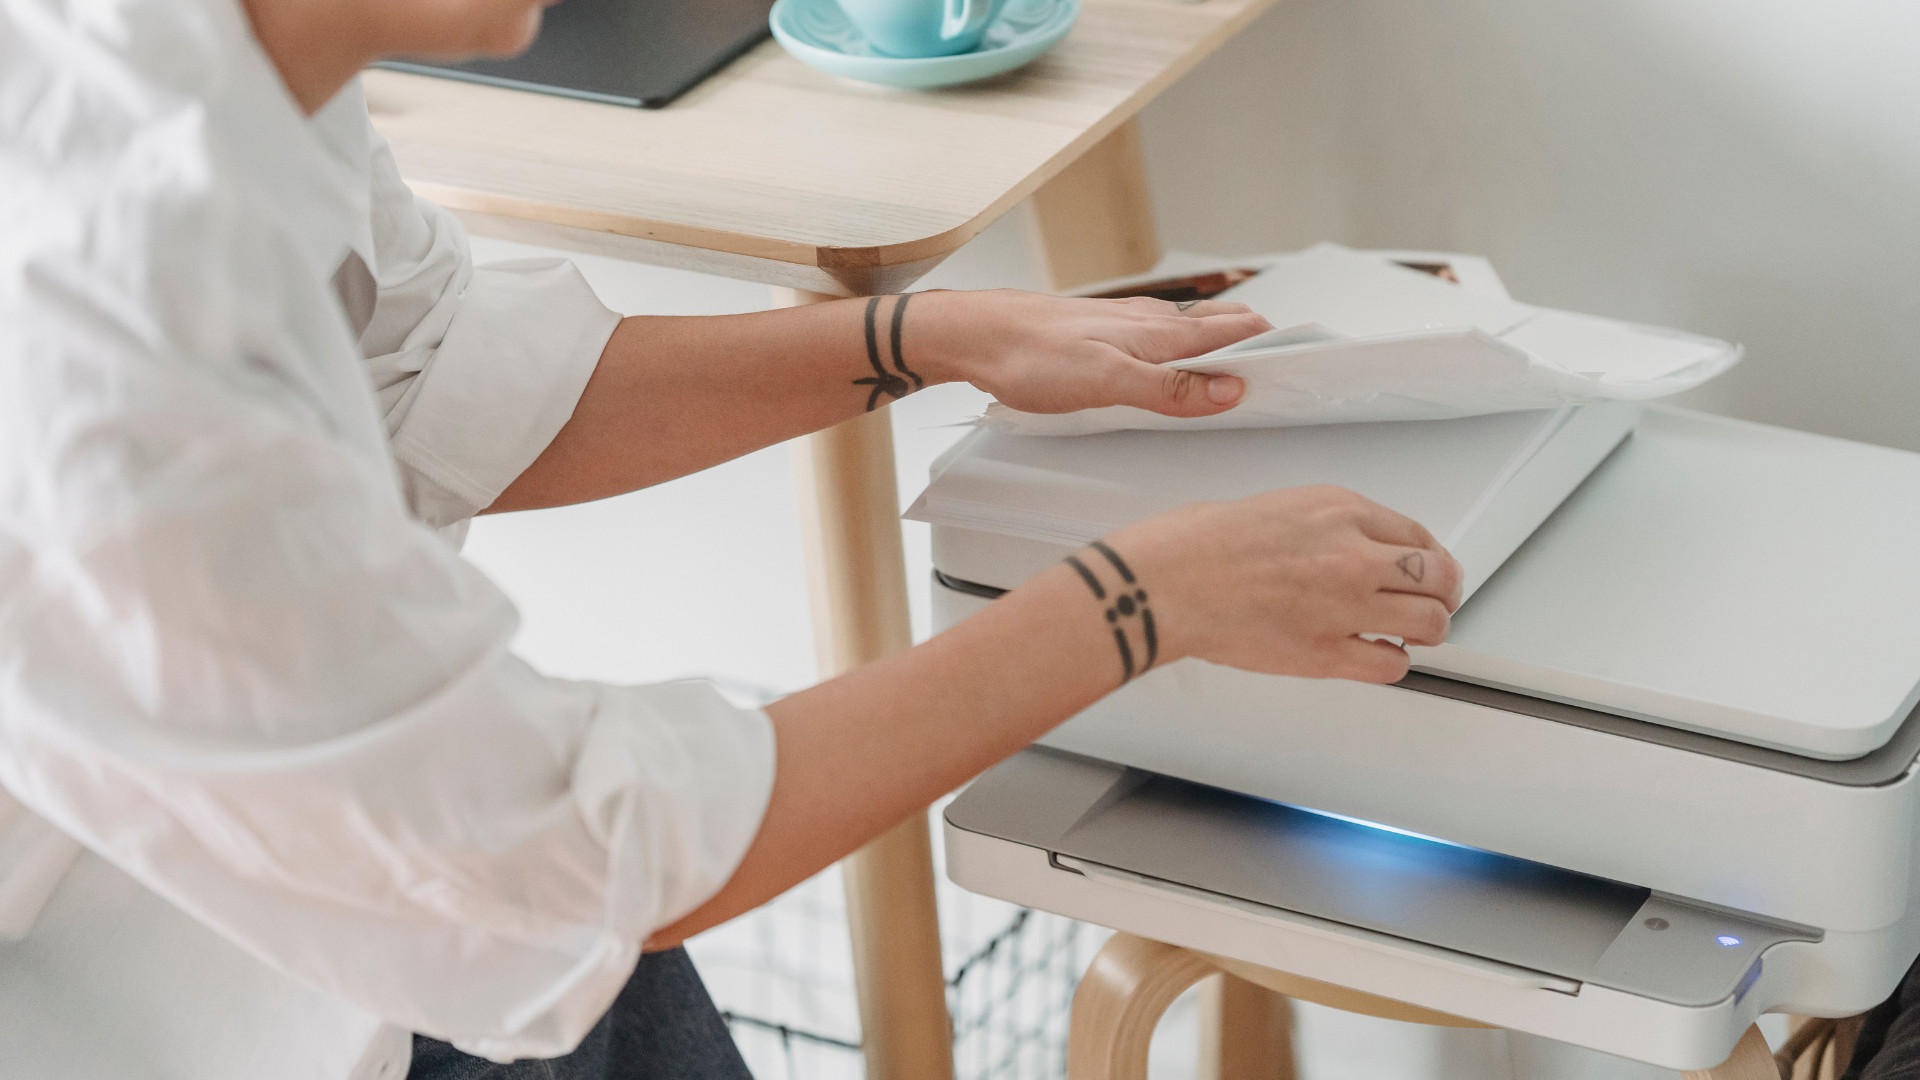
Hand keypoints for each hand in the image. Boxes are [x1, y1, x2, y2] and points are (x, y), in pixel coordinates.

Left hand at [909, 289, 1271, 417]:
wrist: (974, 334)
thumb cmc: (1029, 356)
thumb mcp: (1104, 383)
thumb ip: (1169, 389)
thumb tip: (1231, 389)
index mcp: (1161, 333)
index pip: (1239, 333)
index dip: (1278, 345)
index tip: (1314, 362)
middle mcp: (1150, 321)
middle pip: (1223, 326)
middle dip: (1262, 342)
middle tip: (1293, 368)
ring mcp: (1128, 324)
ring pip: (1193, 329)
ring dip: (1227, 342)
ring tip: (1252, 363)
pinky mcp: (1104, 331)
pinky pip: (1163, 335)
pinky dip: (1189, 345)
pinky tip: (1180, 359)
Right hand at [1080, 486, 1464, 682]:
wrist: (1163, 582)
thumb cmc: (1196, 544)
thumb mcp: (1274, 507)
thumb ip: (1320, 528)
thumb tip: (1341, 550)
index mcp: (1338, 509)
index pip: (1415, 533)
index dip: (1429, 557)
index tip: (1426, 568)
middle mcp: (1352, 554)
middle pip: (1438, 576)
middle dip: (1442, 592)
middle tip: (1436, 602)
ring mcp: (1344, 605)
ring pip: (1430, 622)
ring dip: (1427, 630)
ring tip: (1413, 634)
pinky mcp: (1325, 653)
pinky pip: (1390, 664)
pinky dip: (1391, 663)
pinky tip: (1378, 656)